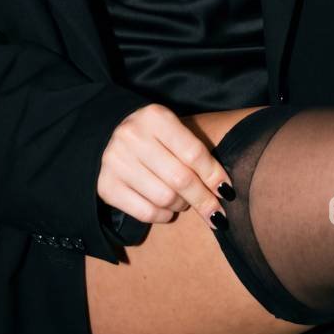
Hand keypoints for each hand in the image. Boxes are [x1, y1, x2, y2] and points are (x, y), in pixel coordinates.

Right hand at [97, 103, 233, 229]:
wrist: (110, 135)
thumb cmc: (155, 136)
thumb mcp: (174, 130)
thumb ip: (196, 152)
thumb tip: (224, 190)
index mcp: (155, 117)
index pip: (193, 152)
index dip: (214, 175)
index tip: (227, 192)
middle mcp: (132, 136)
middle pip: (180, 179)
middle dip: (203, 200)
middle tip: (216, 211)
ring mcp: (116, 161)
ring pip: (164, 198)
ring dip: (182, 206)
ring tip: (185, 202)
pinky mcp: (106, 186)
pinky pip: (146, 212)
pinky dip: (163, 216)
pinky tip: (167, 210)